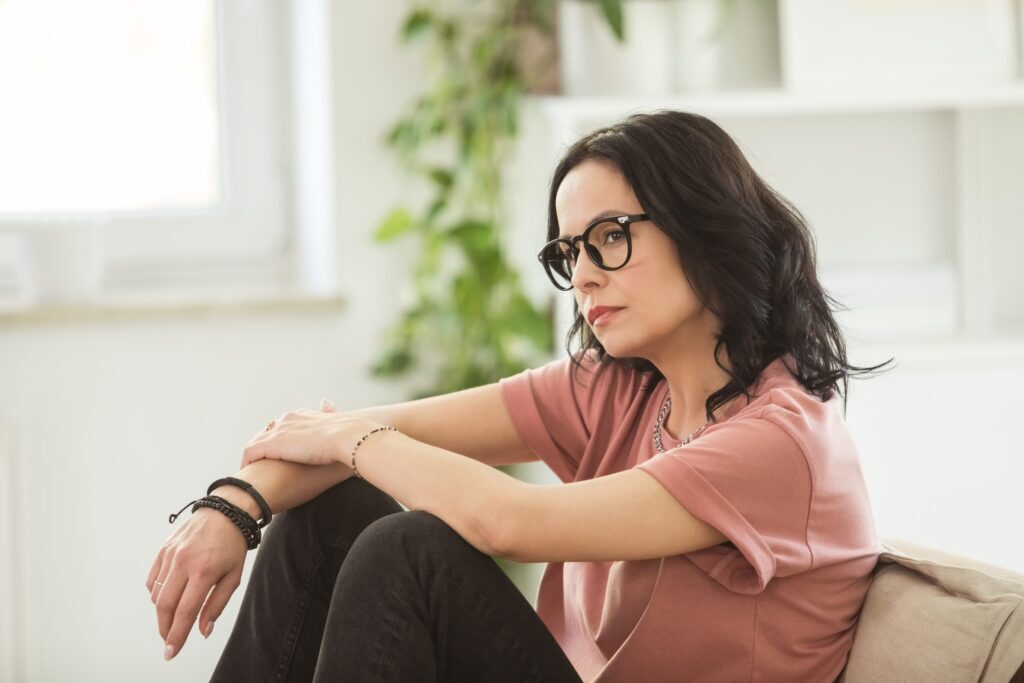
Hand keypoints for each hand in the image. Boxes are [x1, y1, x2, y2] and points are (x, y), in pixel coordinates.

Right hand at [146, 505, 246, 660]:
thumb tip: (203, 631)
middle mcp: (183, 563)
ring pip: (156, 594)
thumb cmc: (232, 545)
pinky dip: (156, 594)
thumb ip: (216, 605)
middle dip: (165, 628)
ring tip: (173, 618)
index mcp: (203, 571)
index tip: (171, 651)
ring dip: (162, 612)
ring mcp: (170, 555)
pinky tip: (167, 597)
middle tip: (170, 640)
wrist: (225, 512)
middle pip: (164, 606)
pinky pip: (152, 580)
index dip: (177, 635)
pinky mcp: (163, 550)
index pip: (185, 612)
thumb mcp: (233, 577)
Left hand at [240, 399, 378, 468]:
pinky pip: (251, 452)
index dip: (279, 439)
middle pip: (267, 432)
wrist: (348, 437)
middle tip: (261, 464)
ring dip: (253, 456)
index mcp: (302, 414)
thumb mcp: (337, 420)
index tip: (279, 454)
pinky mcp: (273, 444)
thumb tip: (326, 402)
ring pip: (256, 442)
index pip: (283, 425)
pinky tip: (249, 474)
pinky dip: (247, 462)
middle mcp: (288, 419)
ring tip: (253, 471)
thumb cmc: (349, 434)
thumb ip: (330, 412)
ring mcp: (279, 431)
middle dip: (263, 447)